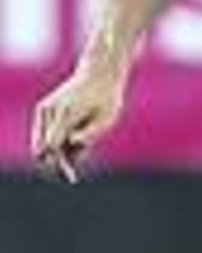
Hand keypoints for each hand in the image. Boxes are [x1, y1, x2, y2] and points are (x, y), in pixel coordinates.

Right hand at [31, 65, 125, 183]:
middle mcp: (50, 111)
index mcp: (65, 113)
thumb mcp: (107, 117)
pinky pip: (47, 133)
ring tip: (81, 149)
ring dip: (59, 151)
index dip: (60, 163)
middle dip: (57, 161)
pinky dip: (58, 142)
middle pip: (45, 146)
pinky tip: (76, 141)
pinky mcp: (44, 109)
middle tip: (71, 177)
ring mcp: (45, 110)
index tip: (71, 177)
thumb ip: (90, 132)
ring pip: (44, 141)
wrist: (99, 75)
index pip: (53, 145)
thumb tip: (73, 142)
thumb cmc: (107, 98)